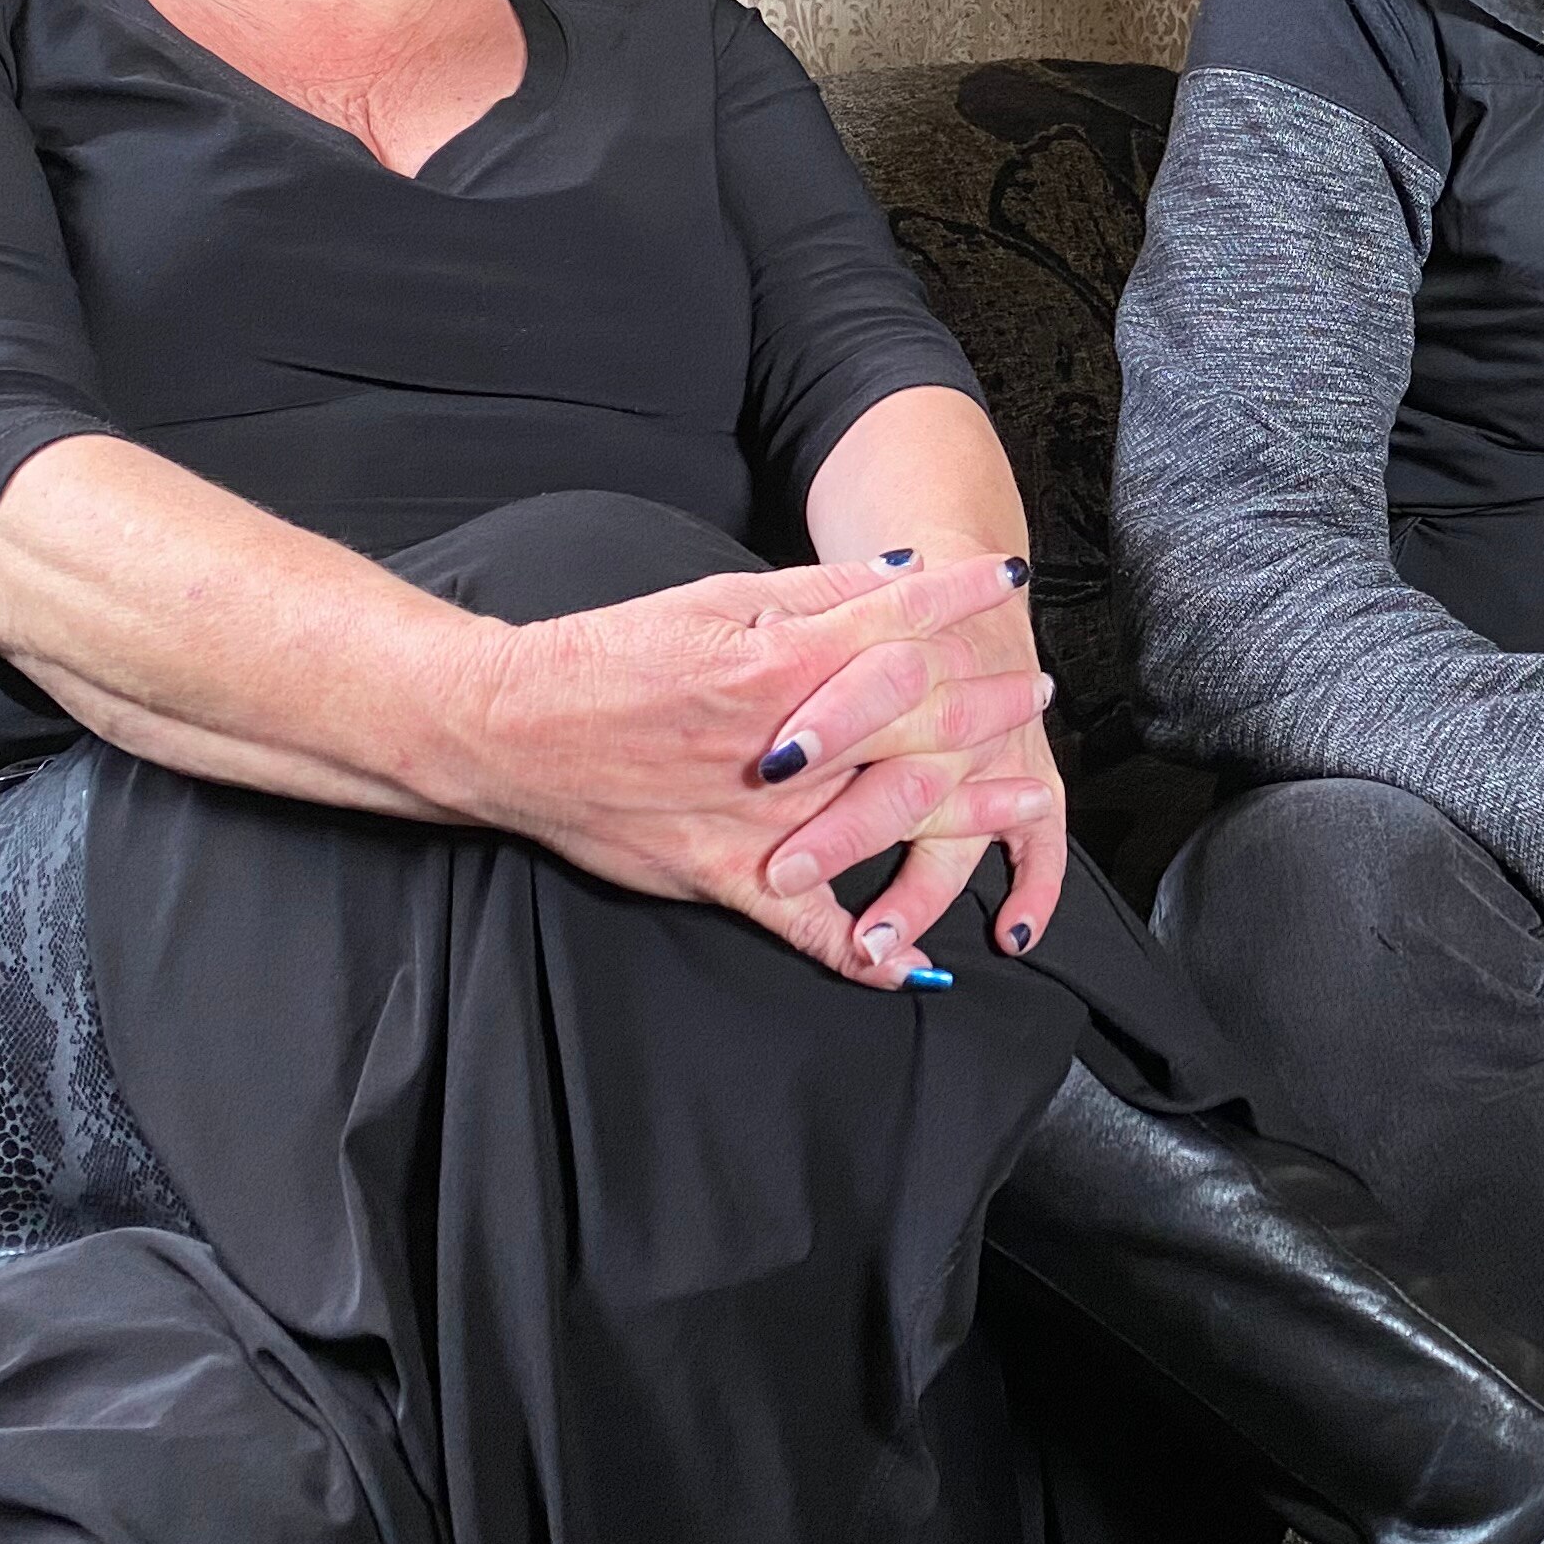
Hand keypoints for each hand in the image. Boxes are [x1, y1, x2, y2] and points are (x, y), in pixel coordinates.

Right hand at [435, 549, 1048, 982]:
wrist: (510, 727)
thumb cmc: (606, 656)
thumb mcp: (709, 598)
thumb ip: (808, 594)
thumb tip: (895, 578)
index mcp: (774, 661)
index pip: (896, 626)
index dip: (959, 602)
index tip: (1007, 584)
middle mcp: (780, 742)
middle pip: (915, 724)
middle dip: (984, 707)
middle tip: (1033, 693)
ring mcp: (758, 818)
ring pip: (885, 816)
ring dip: (965, 809)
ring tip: (1024, 799)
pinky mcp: (724, 874)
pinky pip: (805, 925)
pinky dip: (861, 950)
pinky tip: (915, 965)